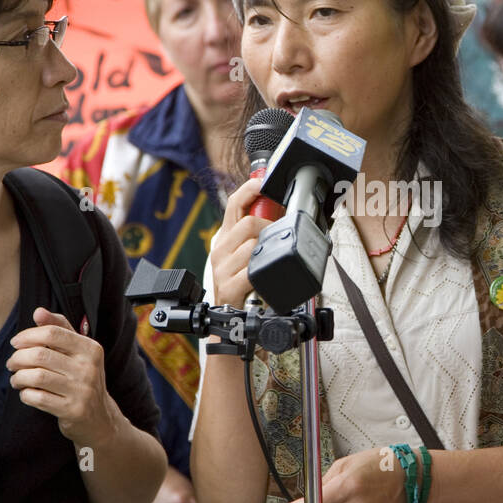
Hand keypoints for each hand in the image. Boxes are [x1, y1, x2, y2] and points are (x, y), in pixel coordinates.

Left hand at [7, 307, 115, 444]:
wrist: (99, 418)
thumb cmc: (82, 380)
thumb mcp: (78, 352)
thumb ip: (59, 329)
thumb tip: (38, 312)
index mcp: (91, 349)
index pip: (53, 333)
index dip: (28, 335)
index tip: (16, 342)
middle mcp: (89, 368)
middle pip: (40, 354)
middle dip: (18, 358)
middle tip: (12, 363)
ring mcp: (82, 390)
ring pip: (37, 376)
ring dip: (19, 377)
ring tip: (16, 379)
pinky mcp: (73, 410)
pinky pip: (38, 398)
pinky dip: (25, 394)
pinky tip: (26, 393)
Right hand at [210, 178, 269, 308]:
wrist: (229, 321)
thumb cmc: (243, 286)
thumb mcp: (248, 255)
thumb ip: (260, 234)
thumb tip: (281, 212)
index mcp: (226, 238)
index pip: (234, 205)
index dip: (248, 190)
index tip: (261, 181)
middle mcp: (221, 249)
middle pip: (247, 223)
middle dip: (268, 228)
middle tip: (277, 239)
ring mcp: (222, 268)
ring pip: (253, 246)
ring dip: (267, 253)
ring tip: (270, 264)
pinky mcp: (228, 287)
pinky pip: (251, 270)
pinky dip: (262, 272)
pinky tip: (264, 278)